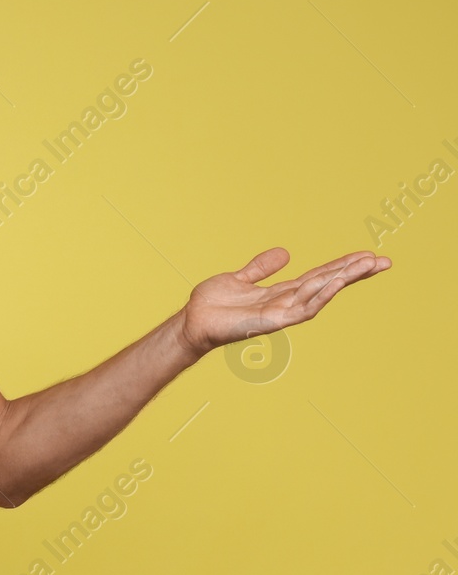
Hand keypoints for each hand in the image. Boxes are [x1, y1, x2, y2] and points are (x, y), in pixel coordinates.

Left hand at [179, 246, 390, 356]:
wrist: (192, 321)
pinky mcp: (273, 321)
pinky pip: (303, 307)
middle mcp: (287, 302)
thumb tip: (286, 253)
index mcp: (281, 292)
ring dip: (343, 279)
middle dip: (354, 273)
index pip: (319, 276)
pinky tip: (336, 282)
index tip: (367, 255)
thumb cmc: (213, 303)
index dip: (342, 266)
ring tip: (367, 265)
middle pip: (327, 283)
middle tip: (383, 260)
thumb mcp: (240, 277)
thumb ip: (262, 267)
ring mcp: (282, 312)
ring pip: (321, 292)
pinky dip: (320, 294)